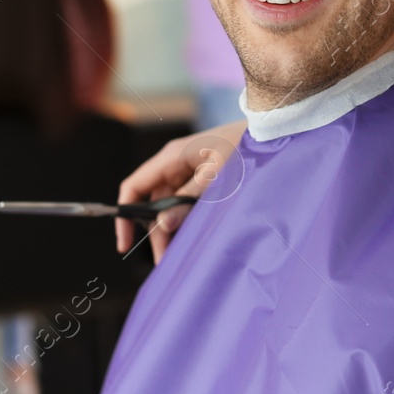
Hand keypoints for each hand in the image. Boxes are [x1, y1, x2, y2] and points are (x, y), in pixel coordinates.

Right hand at [116, 120, 245, 261]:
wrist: (269, 134)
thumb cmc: (243, 147)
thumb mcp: (216, 176)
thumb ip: (189, 199)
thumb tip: (163, 225)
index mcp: (171, 157)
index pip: (134, 186)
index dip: (125, 215)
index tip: (124, 243)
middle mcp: (173, 164)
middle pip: (151, 202)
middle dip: (154, 231)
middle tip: (164, 259)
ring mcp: (186, 171)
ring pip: (167, 205)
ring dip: (169, 228)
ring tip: (175, 254)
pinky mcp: (200, 178)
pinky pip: (183, 201)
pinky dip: (183, 219)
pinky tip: (188, 237)